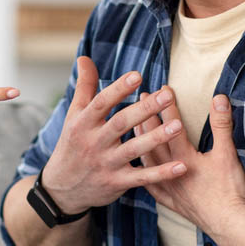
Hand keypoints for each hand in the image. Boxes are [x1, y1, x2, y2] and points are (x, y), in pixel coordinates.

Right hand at [38, 56, 187, 215]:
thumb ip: (84, 86)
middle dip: (144, 110)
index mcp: (83, 123)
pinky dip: (161, 174)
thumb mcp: (74, 115)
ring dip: (157, 138)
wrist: (62, 188)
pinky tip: (182, 166)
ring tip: (179, 126)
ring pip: (133, 150)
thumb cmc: (73, 145)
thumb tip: (85, 57)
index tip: (137, 75)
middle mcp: (94, 143)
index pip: (101, 103)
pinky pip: (142, 178)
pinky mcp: (116, 183)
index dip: (118, 89)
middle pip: (120, 123)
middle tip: (167, 96)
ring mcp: (105, 164)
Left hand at [138, 93, 244, 234]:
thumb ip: (222, 125)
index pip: (171, 125)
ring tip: (134, 126)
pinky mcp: (171, 202)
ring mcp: (168, 188)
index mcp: (184, 157)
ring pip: (148, 160)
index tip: (162, 88)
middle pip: (153, 139)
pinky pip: (150, 185)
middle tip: (141, 99)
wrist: (228, 225)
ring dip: (141, 140)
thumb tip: (219, 98)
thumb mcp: (228, 154)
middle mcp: (170, 171)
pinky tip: (138, 168)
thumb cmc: (229, 190)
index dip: (167, 105)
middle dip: (147, 116)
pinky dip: (143, 173)